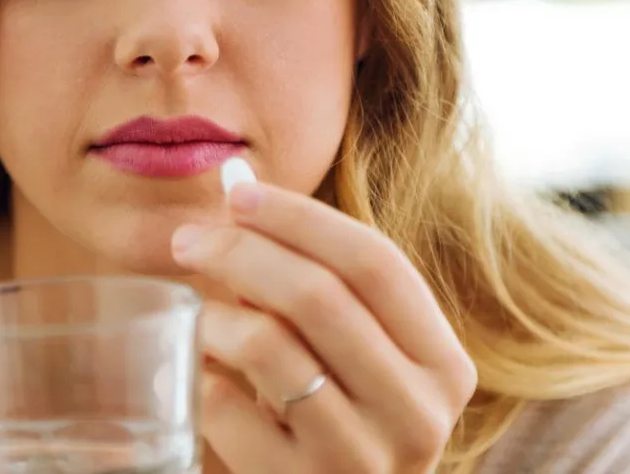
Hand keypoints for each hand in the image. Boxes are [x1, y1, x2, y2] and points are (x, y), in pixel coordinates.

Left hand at [171, 181, 476, 472]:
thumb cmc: (337, 419)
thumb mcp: (351, 357)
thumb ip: (311, 279)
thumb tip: (238, 183)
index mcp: (442, 365)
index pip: (374, 262)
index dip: (300, 218)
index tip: (238, 195)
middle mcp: (417, 413)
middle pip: (318, 295)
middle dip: (240, 252)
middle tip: (187, 242)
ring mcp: (360, 459)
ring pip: (269, 345)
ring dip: (213, 315)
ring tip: (194, 314)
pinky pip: (227, 407)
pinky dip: (199, 375)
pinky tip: (197, 371)